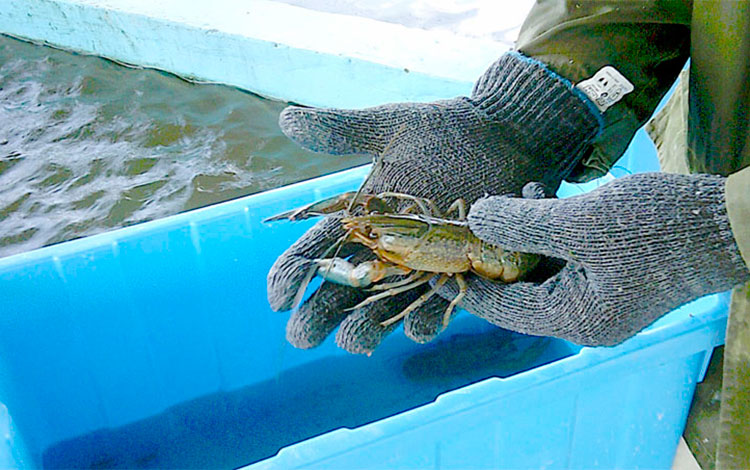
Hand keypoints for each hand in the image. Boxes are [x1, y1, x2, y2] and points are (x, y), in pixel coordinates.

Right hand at [267, 52, 601, 353]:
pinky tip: (419, 330)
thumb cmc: (448, 127)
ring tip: (354, 340)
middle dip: (322, 313)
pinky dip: (431, 314)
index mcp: (363, 214)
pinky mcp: (463, 266)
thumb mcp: (389, 124)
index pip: (318, 250)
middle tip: (301, 338)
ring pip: (390, 302)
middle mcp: (389, 244)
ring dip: (370, 324)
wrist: (507, 133)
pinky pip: (444, 299)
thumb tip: (285, 119)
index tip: (277, 299)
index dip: (293, 275)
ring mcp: (425, 260)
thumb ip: (339, 129)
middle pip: (346, 286)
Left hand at [439, 173, 749, 345]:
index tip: (433, 268)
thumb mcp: (582, 222)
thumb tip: (474, 218)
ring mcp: (600, 292)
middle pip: (519, 288)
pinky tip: (540, 194)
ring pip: (541, 266)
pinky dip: (549, 228)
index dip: (466, 285)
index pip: (503, 308)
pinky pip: (566, 254)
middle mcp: (584, 313)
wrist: (732, 220)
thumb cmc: (660, 226)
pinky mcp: (612, 269)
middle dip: (492, 254)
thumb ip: (523, 223)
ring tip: (504, 198)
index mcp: (575, 318)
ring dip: (521, 234)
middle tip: (459, 226)